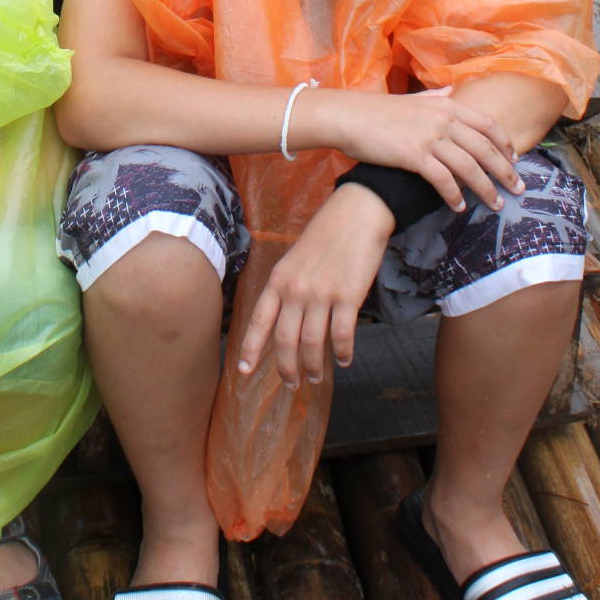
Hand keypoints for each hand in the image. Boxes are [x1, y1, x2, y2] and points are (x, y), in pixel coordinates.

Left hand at [236, 187, 395, 386]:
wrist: (355, 214)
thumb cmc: (326, 237)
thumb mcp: (295, 260)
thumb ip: (289, 289)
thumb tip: (289, 323)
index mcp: (278, 280)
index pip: (259, 321)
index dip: (251, 349)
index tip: (244, 371)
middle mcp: (295, 290)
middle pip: (284, 340)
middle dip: (286, 368)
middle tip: (292, 384)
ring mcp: (321, 294)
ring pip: (311, 343)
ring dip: (313, 366)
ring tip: (317, 376)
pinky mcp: (347, 297)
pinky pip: (341, 335)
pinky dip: (342, 352)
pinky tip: (344, 360)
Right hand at [302, 86, 521, 212]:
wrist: (347, 116)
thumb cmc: (376, 110)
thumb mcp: (411, 99)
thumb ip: (435, 96)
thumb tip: (451, 91)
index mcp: (446, 104)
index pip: (487, 124)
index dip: (505, 143)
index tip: (515, 160)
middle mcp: (443, 119)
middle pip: (485, 148)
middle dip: (505, 171)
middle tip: (518, 189)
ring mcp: (429, 137)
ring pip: (469, 167)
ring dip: (486, 189)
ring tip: (495, 204)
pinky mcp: (414, 155)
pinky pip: (443, 179)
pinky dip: (454, 195)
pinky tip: (458, 207)